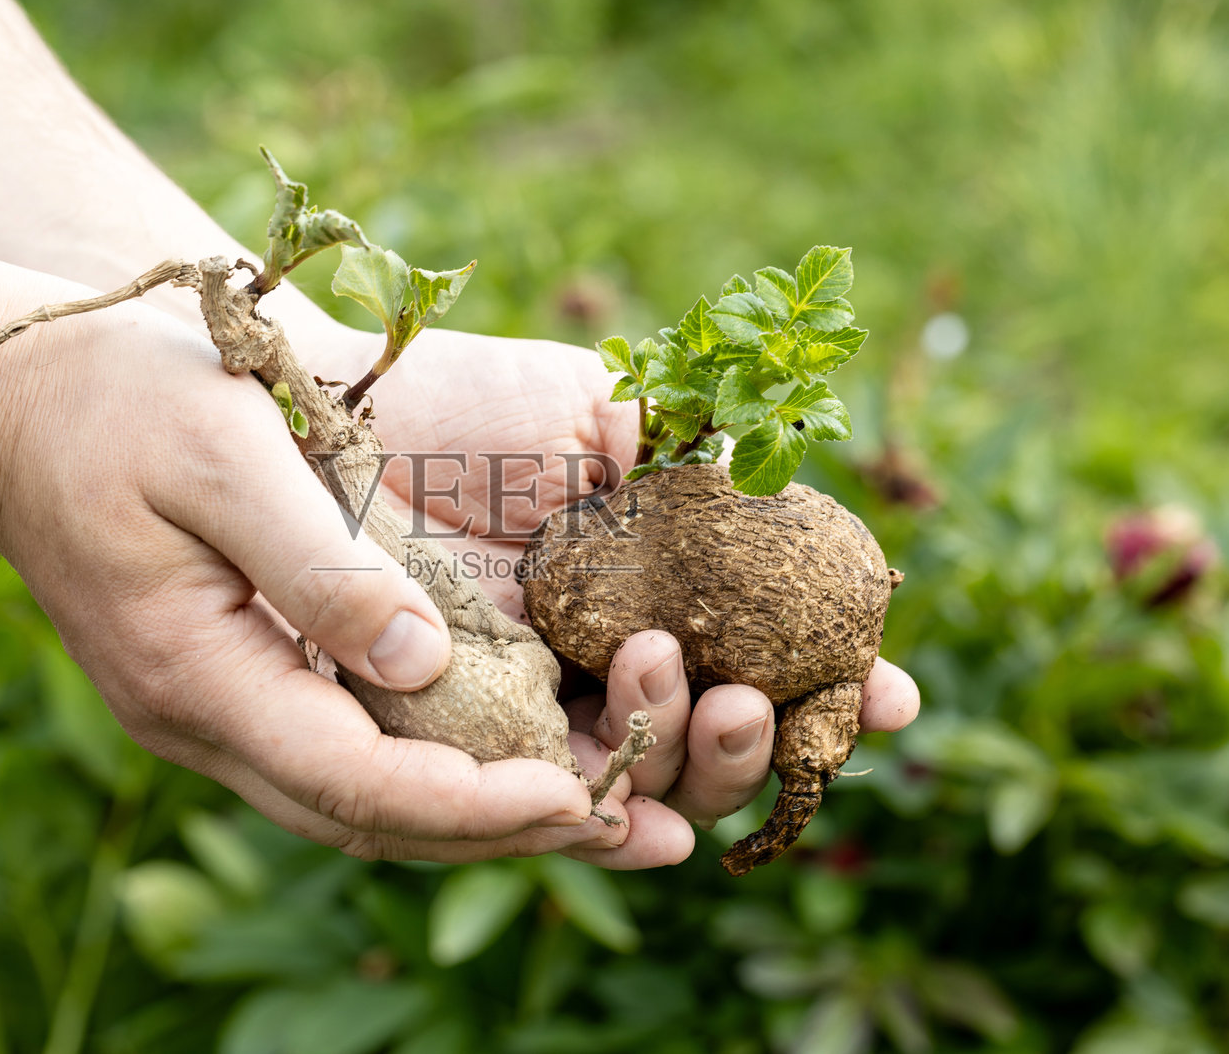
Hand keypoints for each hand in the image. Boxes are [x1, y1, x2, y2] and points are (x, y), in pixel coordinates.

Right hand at [0, 299, 624, 863]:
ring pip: (361, 799)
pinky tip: (508, 750)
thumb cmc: (116, 401)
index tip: (583, 800)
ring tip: (603, 813)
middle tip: (633, 830)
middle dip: (504, 834)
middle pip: (370, 818)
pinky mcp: (236, 679)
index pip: (355, 781)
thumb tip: (423, 662)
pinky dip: (435, 765)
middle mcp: (208, 717)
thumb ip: (320, 565)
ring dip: (480, 814)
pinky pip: (348, 751)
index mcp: (199, 673)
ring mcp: (217, 707)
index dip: (474, 804)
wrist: (12, 402)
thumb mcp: (222, 454)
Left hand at [357, 327, 921, 866]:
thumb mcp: (603, 414)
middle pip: (710, 743)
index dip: (829, 690)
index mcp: (653, 595)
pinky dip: (602, 825)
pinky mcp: (460, 740)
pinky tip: (647, 822)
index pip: (759, 662)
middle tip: (759, 700)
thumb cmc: (470, 402)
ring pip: (642, 783)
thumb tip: (793, 516)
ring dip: (698, 768)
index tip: (888, 693)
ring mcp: (537, 705)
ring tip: (712, 702)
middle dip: (760, 741)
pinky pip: (537, 805)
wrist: (340, 407)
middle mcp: (604, 661)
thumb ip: (692, 463)